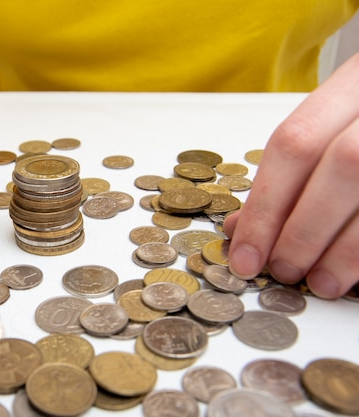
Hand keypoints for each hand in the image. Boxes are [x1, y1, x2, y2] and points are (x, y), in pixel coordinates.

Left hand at [225, 54, 358, 298]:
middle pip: (343, 165)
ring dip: (345, 251)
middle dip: (304, 229)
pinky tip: (355, 276)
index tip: (245, 256)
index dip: (265, 207)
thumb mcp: (330, 126)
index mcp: (356, 82)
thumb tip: (240, 228)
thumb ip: (290, 172)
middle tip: (283, 269)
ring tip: (320, 283)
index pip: (295, 143)